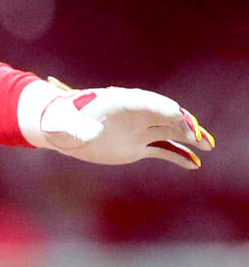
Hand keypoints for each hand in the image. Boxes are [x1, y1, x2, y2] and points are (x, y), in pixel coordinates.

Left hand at [18, 78, 213, 170]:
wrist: (61, 128)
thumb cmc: (60, 119)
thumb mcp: (65, 122)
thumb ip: (78, 126)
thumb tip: (92, 134)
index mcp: (118, 101)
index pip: (147, 102)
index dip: (163, 108)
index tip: (178, 117)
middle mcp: (133, 114)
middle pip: (164, 115)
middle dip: (183, 122)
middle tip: (199, 135)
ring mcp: (138, 130)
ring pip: (169, 132)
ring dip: (188, 138)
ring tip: (207, 146)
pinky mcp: (137, 146)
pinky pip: (162, 150)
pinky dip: (178, 156)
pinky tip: (193, 164)